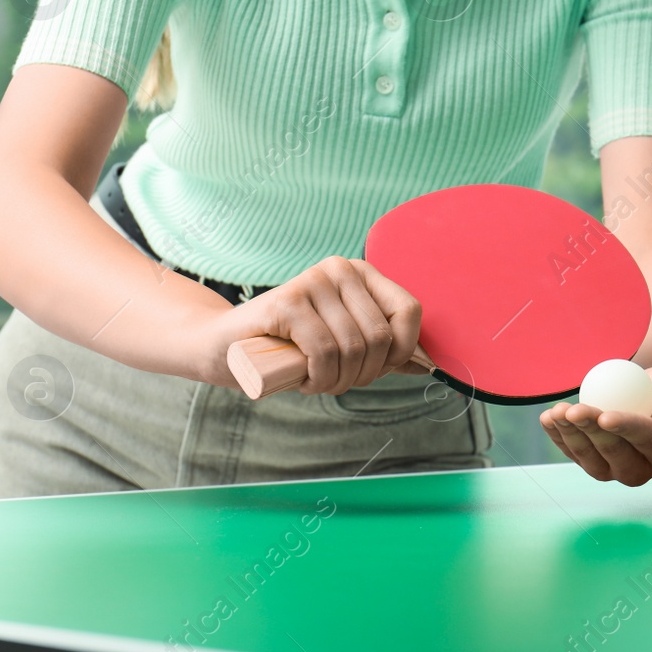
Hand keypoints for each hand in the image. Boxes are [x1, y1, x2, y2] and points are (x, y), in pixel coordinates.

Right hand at [192, 256, 430, 395]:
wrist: (225, 347)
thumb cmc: (290, 348)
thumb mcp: (343, 344)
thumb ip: (381, 350)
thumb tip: (426, 365)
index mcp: (361, 274)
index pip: (409, 311)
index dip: (401, 351)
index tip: (376, 370)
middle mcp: (340, 269)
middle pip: (380, 336)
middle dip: (363, 374)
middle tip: (336, 382)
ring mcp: (312, 281)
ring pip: (353, 348)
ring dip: (338, 381)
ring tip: (317, 382)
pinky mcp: (287, 301)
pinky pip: (324, 352)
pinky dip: (319, 378)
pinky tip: (304, 380)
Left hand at [539, 364, 651, 485]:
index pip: (647, 441)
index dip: (626, 429)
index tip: (606, 415)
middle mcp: (644, 469)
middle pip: (615, 454)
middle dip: (592, 432)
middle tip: (575, 409)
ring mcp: (617, 469)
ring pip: (591, 460)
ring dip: (570, 436)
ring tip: (557, 411)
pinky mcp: (595, 461)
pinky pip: (574, 453)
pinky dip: (558, 436)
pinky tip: (548, 418)